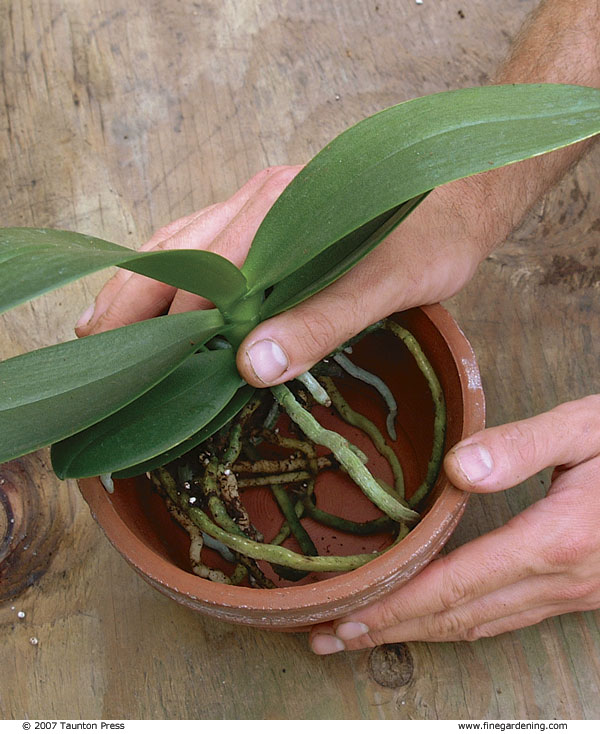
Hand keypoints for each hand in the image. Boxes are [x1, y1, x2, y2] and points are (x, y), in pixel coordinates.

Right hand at [76, 165, 489, 384]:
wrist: (460, 196)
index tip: (155, 374)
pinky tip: (151, 297)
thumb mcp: (388, 286)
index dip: (179, 326)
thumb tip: (249, 366)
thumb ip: (322, 322)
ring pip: (179, 244)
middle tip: (95, 349)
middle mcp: (261, 199)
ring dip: (139, 285)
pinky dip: (167, 273)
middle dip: (131, 301)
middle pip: (175, 252)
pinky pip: (201, 240)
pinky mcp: (267, 215)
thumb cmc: (430, 240)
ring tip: (101, 327)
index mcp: (285, 211)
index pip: (210, 274)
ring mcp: (260, 203)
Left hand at [309, 395, 599, 653]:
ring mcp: (573, 595)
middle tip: (331, 638)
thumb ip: (521, 446)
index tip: (347, 617)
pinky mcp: (579, 594)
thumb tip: (459, 469)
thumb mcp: (585, 428)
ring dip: (420, 634)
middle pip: (460, 618)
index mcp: (555, 539)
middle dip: (390, 631)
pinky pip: (507, 619)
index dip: (397, 606)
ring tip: (366, 635)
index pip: (456, 584)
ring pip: (482, 627)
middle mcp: (561, 580)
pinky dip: (460, 625)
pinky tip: (435, 621)